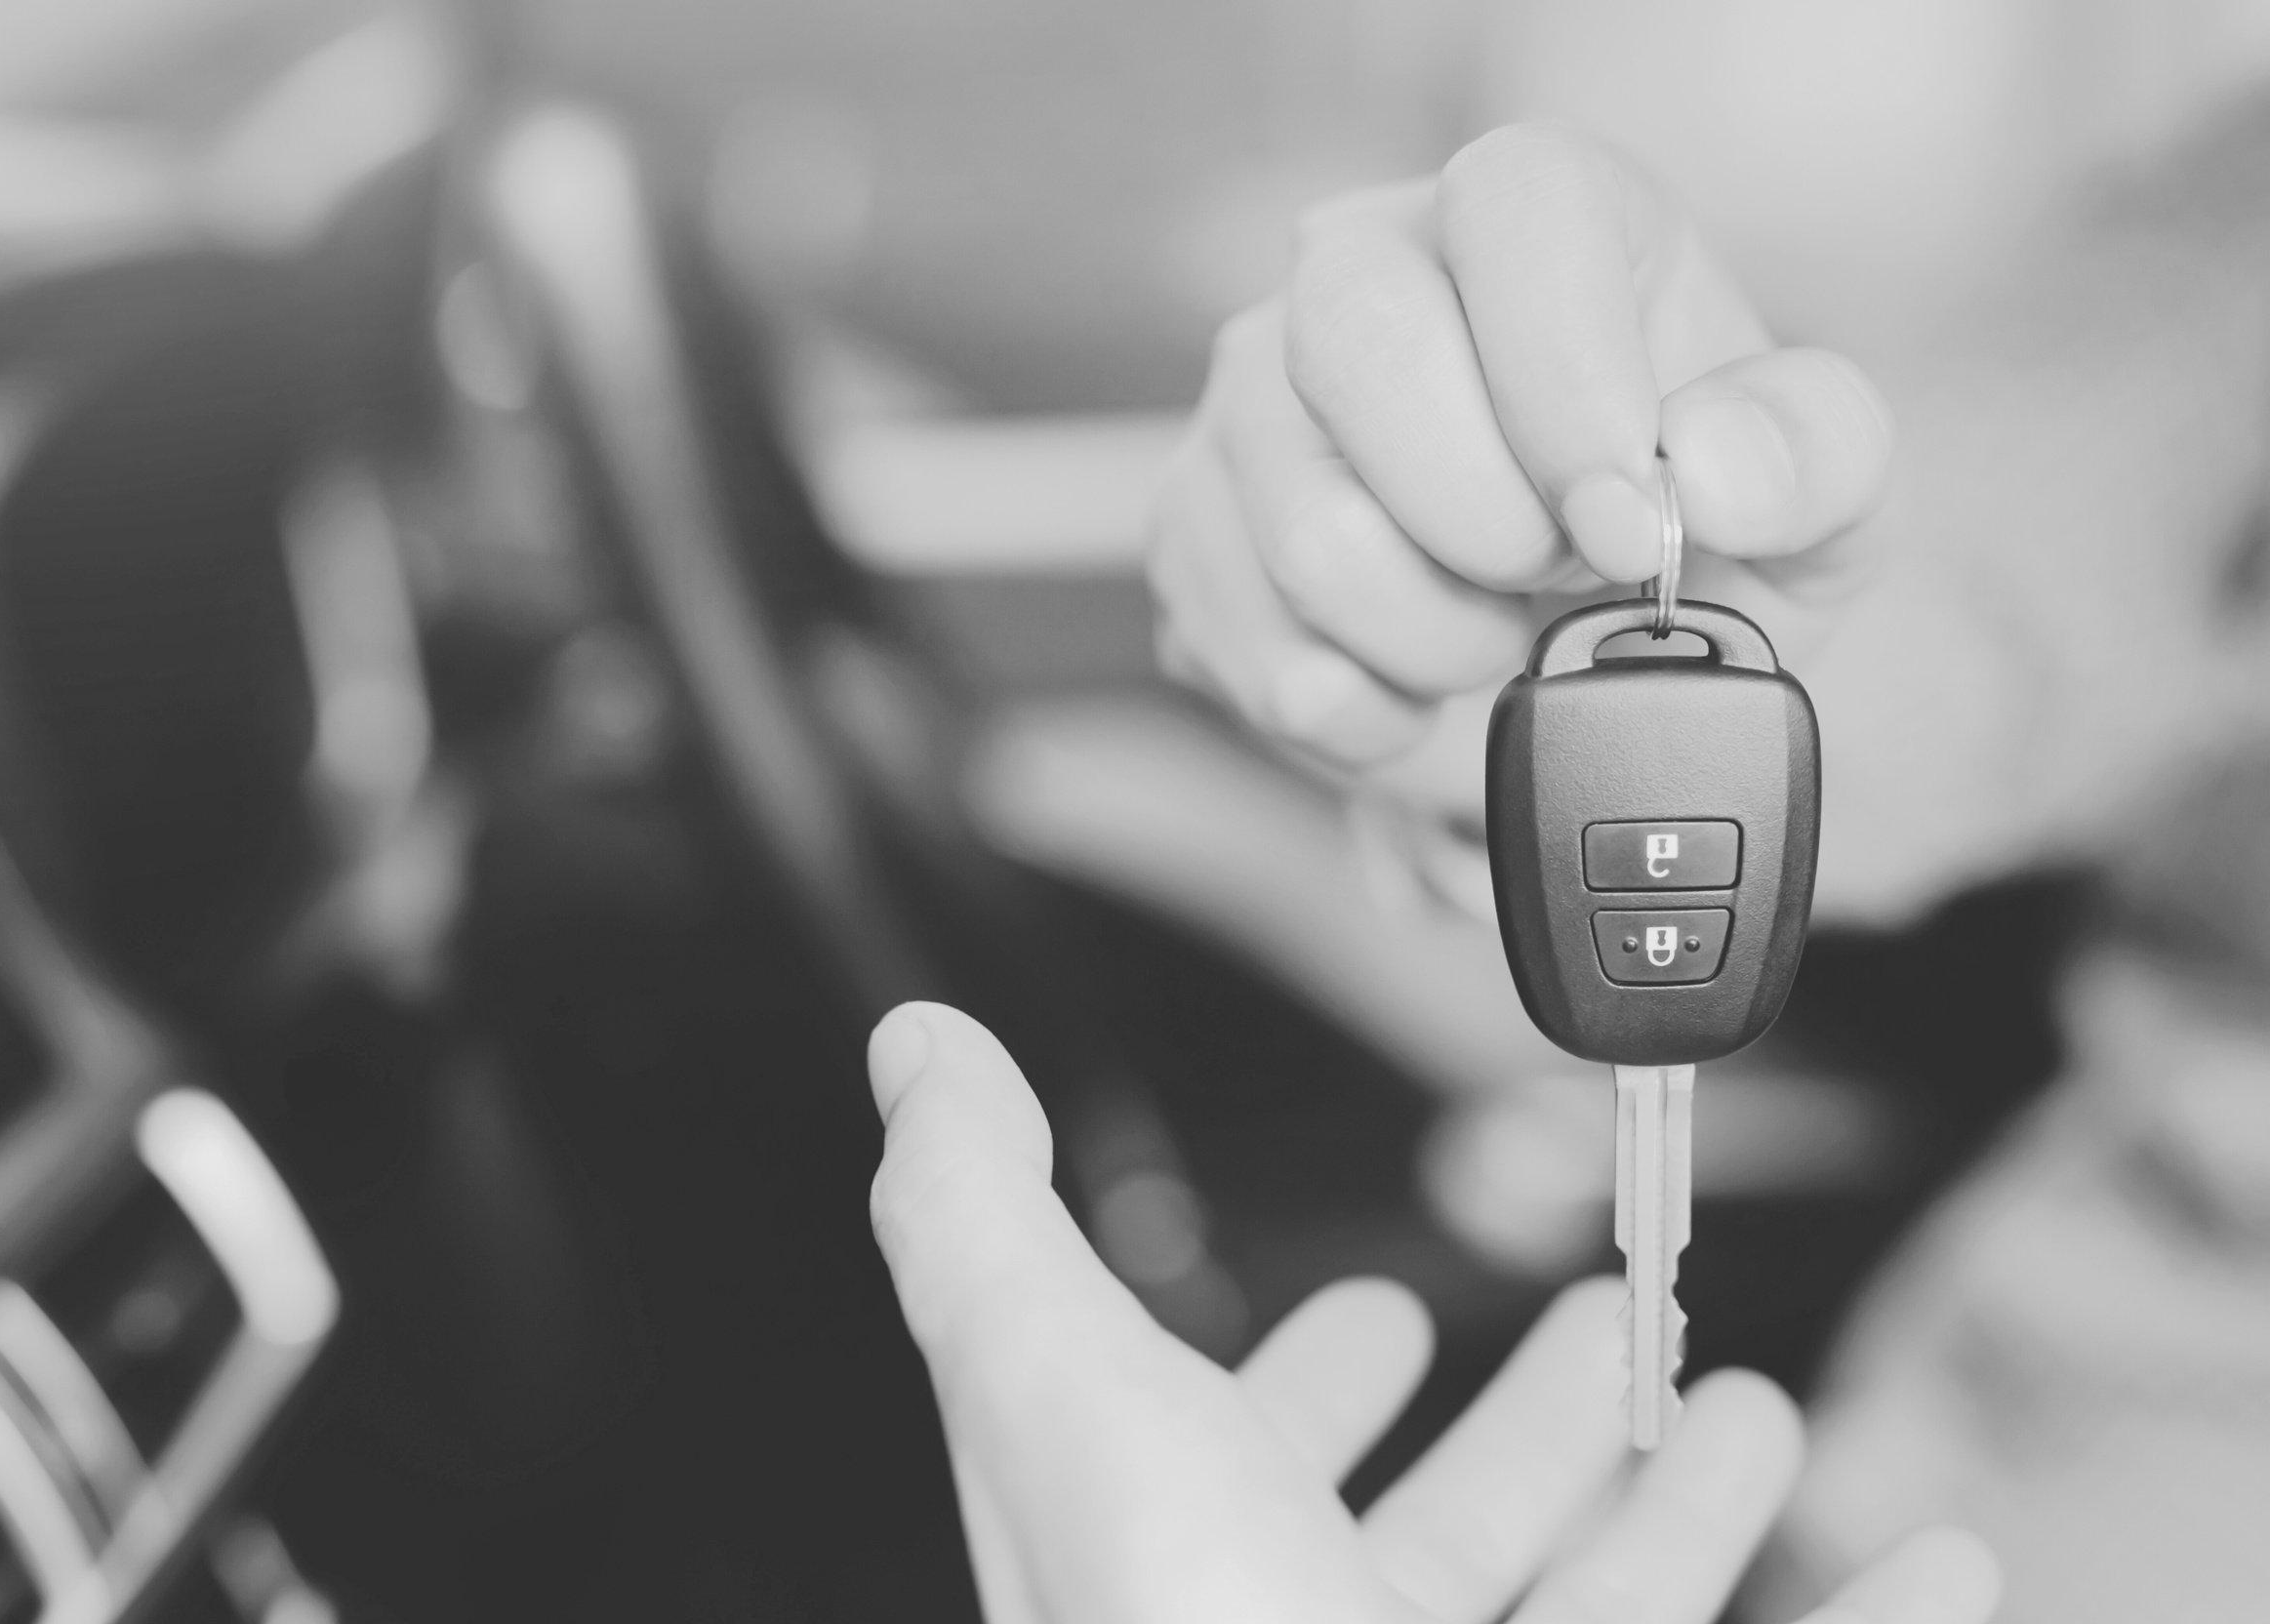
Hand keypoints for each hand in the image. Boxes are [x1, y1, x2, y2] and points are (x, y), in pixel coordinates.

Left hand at [866, 1000, 1999, 1622]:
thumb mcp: (1055, 1387)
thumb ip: (980, 1215)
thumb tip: (918, 1049)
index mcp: (1189, 1558)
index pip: (1237, 1452)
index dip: (1303, 1385)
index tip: (1373, 1313)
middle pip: (1440, 1537)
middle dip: (1527, 1430)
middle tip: (1597, 1333)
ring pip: (1602, 1614)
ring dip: (1685, 1514)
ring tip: (1752, 1408)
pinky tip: (1950, 1562)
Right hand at [1149, 124, 1891, 908]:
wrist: (1594, 640)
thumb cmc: (1703, 530)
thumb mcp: (1824, 501)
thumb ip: (1811, 456)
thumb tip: (1710, 467)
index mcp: (1533, 210)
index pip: (1510, 212)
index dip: (1568, 374)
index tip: (1628, 527)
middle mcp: (1360, 269)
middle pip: (1356, 343)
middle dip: (1485, 521)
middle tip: (1557, 582)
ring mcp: (1251, 401)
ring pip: (1305, 528)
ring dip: (1433, 640)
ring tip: (1496, 639)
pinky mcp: (1191, 530)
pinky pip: (1251, 648)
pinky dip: (1361, 713)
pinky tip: (1413, 688)